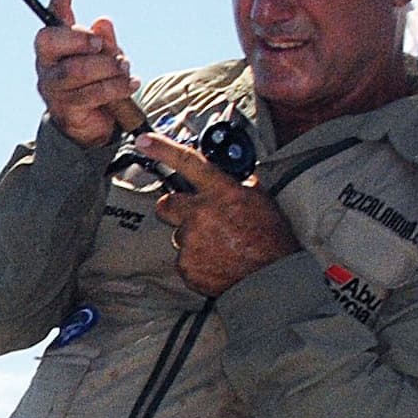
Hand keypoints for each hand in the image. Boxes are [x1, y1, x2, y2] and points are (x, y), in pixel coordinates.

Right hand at [37, 0, 144, 145]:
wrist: (92, 125)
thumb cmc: (95, 81)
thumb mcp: (104, 56)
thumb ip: (104, 39)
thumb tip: (102, 22)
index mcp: (53, 48)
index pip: (50, 20)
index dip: (55, 2)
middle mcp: (45, 66)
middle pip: (52, 41)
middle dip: (82, 39)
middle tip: (103, 46)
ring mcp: (52, 89)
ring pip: (76, 69)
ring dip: (107, 67)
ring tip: (125, 69)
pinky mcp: (66, 110)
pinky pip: (91, 94)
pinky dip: (116, 87)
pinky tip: (131, 84)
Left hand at [128, 133, 297, 295]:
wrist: (273, 277)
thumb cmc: (270, 238)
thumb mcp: (260, 200)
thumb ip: (238, 185)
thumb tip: (229, 176)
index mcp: (221, 193)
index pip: (188, 163)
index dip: (163, 149)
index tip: (144, 140)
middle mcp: (200, 214)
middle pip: (166, 204)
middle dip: (176, 209)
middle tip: (196, 217)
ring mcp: (190, 241)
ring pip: (180, 235)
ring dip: (194, 239)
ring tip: (220, 246)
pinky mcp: (186, 265)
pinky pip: (184, 259)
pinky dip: (197, 261)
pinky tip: (217, 261)